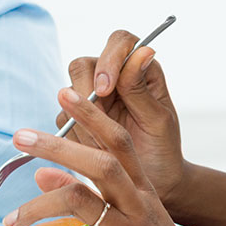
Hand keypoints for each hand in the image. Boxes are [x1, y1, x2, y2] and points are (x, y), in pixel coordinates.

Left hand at [6, 86, 183, 225]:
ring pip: (80, 204)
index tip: (64, 93)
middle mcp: (137, 207)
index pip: (118, 142)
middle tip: (22, 136)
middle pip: (99, 164)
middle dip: (58, 146)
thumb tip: (43, 174)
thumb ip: (86, 194)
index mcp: (140, 190)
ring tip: (11, 219)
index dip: (91, 115)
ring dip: (38, 206)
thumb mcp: (124, 218)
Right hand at [63, 30, 185, 203]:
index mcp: (139, 69)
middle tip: (96, 118)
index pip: (120, 43)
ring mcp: (91, 99)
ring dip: (81, 119)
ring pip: (68, 93)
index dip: (109, 58)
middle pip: (84, 64)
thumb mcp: (158, 120)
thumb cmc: (163, 149)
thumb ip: (141, 88)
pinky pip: (63, 119)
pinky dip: (75, 135)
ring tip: (103, 145)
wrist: (154, 183)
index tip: (106, 87)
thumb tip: (142, 51)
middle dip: (85, 90)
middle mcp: (113, 79)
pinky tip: (94, 151)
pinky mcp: (76, 120)